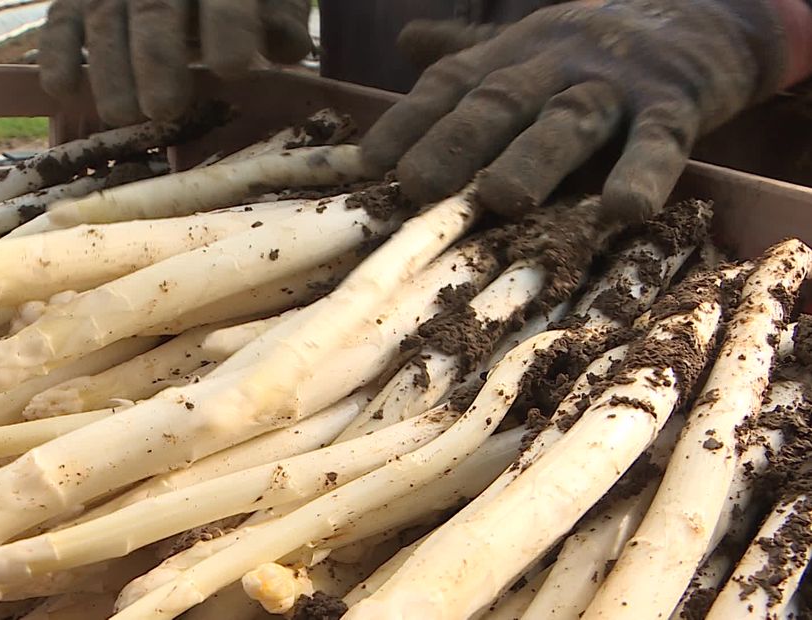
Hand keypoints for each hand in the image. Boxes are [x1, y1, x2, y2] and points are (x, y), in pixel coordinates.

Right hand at [39, 0, 311, 126]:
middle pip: (155, 8)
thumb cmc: (245, 1)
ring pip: (104, 18)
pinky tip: (63, 90)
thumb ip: (282, 21)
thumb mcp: (274, 0)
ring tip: (124, 116)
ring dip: (109, 68)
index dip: (228, 26)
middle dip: (157, 56)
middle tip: (163, 107)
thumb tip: (288, 46)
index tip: (233, 69)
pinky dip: (57, 54)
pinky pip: (60, 21)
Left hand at [362, 0, 788, 221]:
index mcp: (514, 54)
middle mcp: (556, 64)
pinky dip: (642, 175)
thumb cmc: (596, 47)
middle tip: (415, 185)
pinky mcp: (676, 106)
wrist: (705, 15)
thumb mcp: (528, 43)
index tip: (366, 165)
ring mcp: (616, 84)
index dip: (407, 122)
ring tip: (501, 199)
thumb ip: (468, 50)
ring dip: (535, 159)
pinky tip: (622, 211)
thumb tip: (406, 42)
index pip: (451, 84)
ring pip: (570, 121)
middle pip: (501, 101)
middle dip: (455, 142)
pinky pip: (658, 142)